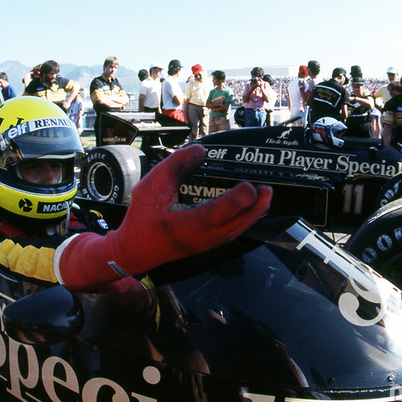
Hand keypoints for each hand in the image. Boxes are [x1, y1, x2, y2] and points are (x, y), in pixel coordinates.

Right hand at [58, 145, 272, 290]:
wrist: (134, 251)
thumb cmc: (141, 219)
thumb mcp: (150, 188)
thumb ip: (175, 166)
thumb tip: (201, 150)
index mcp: (185, 225)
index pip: (215, 213)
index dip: (235, 200)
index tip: (249, 185)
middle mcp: (201, 238)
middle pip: (236, 224)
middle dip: (255, 207)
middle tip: (267, 187)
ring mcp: (207, 243)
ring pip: (237, 229)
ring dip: (254, 212)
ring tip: (266, 194)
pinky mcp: (209, 243)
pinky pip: (233, 231)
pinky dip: (245, 218)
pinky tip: (251, 205)